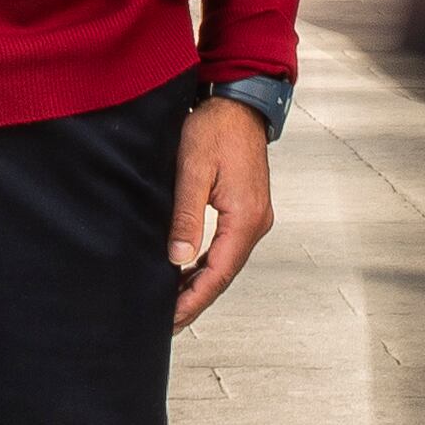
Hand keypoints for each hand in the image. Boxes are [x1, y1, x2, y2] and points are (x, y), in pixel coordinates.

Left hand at [170, 95, 273, 328]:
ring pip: (225, 263)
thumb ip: (187, 216)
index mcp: (245, 218)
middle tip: (168, 323)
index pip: (217, 273)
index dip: (193, 300)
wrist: (238, 102)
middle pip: (223, 274)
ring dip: (200, 284)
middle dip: (195, 300)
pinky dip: (207, 265)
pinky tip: (187, 272)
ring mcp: (254, 217)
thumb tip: (178, 258)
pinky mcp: (246, 210)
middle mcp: (255, 222)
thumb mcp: (193, 170)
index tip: (171, 319)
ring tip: (173, 304)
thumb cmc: (216, 128)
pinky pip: (227, 248)